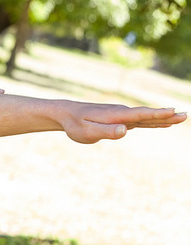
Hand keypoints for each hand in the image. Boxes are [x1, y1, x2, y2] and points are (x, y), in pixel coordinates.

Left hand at [59, 103, 186, 143]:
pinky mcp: (119, 118)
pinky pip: (140, 119)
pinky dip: (152, 120)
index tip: (173, 112)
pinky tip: (162, 122)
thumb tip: (125, 130)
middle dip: (166, 116)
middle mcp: (121, 113)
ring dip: (162, 117)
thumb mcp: (87, 132)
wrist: (65, 113)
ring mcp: (121, 115)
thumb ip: (106, 132)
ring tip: (180, 117)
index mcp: (115, 116)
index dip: (157, 115)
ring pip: (145, 117)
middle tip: (185, 116)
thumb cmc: (75, 124)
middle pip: (147, 115)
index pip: (140, 115)